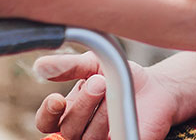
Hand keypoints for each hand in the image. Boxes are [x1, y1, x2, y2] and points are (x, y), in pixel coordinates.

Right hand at [35, 52, 178, 139]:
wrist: (155, 88)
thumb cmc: (120, 76)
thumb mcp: (94, 63)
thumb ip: (69, 65)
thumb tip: (40, 66)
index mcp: (68, 112)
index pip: (46, 122)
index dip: (48, 113)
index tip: (57, 100)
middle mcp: (79, 132)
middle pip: (68, 130)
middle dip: (83, 105)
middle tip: (100, 82)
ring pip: (88, 139)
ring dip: (101, 115)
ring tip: (115, 95)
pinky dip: (112, 131)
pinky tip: (118, 115)